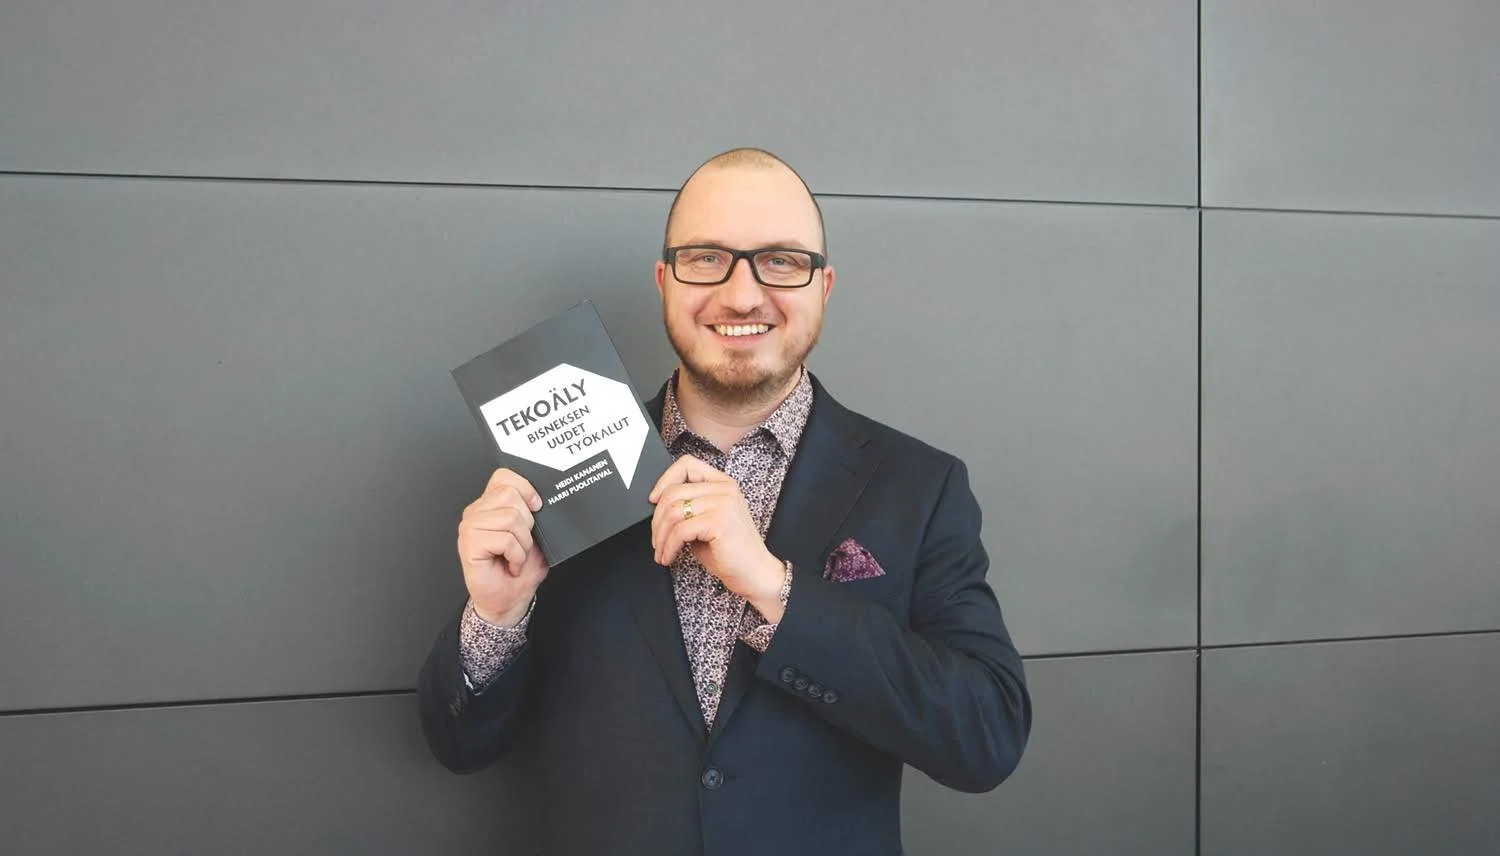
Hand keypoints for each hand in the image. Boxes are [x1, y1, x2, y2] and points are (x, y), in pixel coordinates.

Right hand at [457, 468, 548, 625]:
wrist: (506, 601)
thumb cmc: (517, 572)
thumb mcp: (535, 538)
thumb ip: (535, 516)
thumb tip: (541, 500)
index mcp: (490, 506)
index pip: (504, 476)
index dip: (525, 488)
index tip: (536, 506)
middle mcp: (477, 513)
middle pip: (510, 495)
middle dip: (526, 523)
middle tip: (521, 543)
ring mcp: (470, 527)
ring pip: (510, 517)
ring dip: (522, 543)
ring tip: (515, 555)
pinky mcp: (468, 544)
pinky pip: (504, 539)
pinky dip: (515, 555)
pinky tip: (509, 564)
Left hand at [649, 455, 785, 611]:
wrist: (754, 574)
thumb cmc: (731, 552)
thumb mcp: (706, 522)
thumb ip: (689, 508)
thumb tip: (658, 506)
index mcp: (723, 484)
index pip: (687, 464)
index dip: (664, 480)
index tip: (654, 499)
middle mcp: (725, 489)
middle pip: (673, 491)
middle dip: (657, 519)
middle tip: (657, 538)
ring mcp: (723, 503)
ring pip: (673, 512)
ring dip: (661, 536)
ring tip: (662, 551)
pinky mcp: (719, 521)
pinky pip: (680, 530)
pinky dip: (669, 546)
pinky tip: (669, 556)